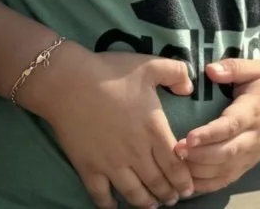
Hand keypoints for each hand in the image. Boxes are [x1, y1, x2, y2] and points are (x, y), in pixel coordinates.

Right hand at [29, 45, 194, 208]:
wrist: (70, 83)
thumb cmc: (113, 72)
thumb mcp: (152, 64)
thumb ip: (177, 73)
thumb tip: (189, 88)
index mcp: (153, 128)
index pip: (175, 162)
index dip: (183, 179)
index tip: (190, 188)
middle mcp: (135, 151)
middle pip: (156, 181)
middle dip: (168, 194)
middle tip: (174, 200)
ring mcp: (110, 163)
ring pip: (133, 192)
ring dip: (145, 202)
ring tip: (152, 206)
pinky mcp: (88, 168)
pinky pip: (100, 194)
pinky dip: (108, 205)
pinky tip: (114, 208)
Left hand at [175, 57, 259, 193]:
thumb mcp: (256, 66)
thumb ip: (233, 67)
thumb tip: (209, 70)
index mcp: (254, 109)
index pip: (232, 125)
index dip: (210, 134)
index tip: (188, 137)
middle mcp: (255, 135)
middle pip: (227, 152)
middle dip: (200, 155)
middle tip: (175, 151)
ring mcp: (253, 151)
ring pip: (226, 169)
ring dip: (200, 171)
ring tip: (177, 165)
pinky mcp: (250, 161)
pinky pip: (228, 178)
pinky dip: (208, 184)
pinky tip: (189, 181)